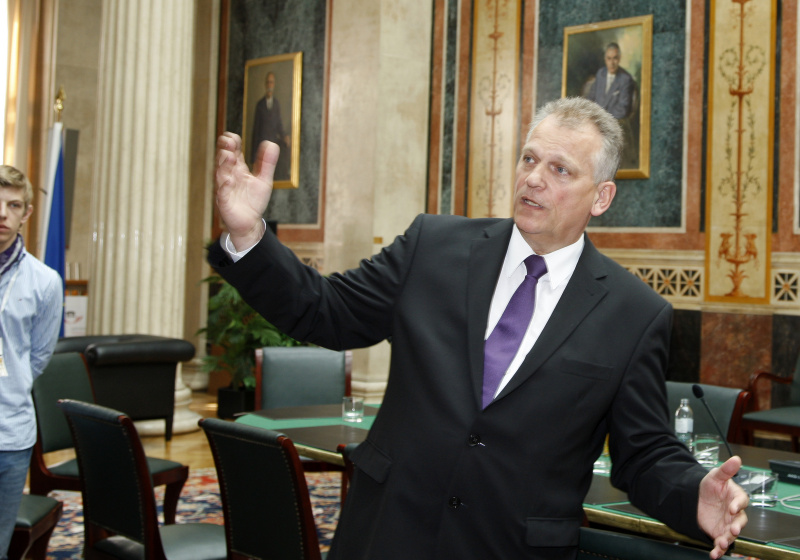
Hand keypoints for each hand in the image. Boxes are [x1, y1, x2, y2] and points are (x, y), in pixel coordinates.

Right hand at [215, 133, 279, 250]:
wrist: (250, 223)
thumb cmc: (254, 201)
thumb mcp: (264, 180)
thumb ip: (267, 163)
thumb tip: (271, 144)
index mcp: (238, 169)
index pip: (233, 151)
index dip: (232, 143)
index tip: (233, 136)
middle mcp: (229, 176)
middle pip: (224, 160)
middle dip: (225, 150)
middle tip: (228, 141)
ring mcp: (225, 189)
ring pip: (221, 175)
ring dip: (224, 165)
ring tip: (229, 156)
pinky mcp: (225, 202)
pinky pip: (223, 194)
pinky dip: (225, 187)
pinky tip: (228, 180)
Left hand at [697, 456, 748, 558]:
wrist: (696, 498)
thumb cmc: (709, 487)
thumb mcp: (715, 476)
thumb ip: (726, 470)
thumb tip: (736, 459)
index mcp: (736, 498)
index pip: (741, 501)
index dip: (738, 505)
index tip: (733, 508)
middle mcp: (734, 513)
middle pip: (740, 521)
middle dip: (737, 526)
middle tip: (733, 530)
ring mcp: (727, 524)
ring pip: (731, 534)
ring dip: (728, 539)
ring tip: (721, 543)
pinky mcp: (719, 533)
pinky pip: (721, 542)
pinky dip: (718, 550)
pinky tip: (714, 554)